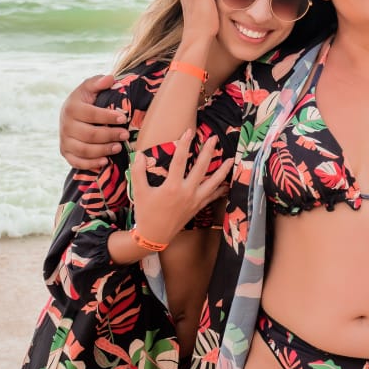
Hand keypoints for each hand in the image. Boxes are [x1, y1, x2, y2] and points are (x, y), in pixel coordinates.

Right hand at [60, 74, 129, 169]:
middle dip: (109, 135)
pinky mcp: (65, 152)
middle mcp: (65, 125)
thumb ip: (98, 82)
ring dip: (103, 150)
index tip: (123, 117)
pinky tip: (105, 161)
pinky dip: (90, 163)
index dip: (108, 117)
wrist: (71, 114)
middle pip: (89, 134)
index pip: (91, 114)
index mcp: (72, 108)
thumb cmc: (85, 100)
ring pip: (84, 150)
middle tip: (125, 135)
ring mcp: (64, 140)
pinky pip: (76, 162)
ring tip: (119, 147)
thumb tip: (110, 78)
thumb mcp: (90, 88)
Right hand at [131, 129, 233, 244]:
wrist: (154, 236)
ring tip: (230, 159)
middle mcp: (186, 192)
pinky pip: (212, 197)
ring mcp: (194, 200)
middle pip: (201, 168)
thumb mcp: (139, 191)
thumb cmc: (145, 213)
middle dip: (208, 152)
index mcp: (172, 186)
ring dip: (222, 171)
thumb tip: (140, 155)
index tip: (189, 131)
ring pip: (213, 183)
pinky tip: (227, 183)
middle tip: (214, 139)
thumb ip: (139, 172)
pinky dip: (220, 189)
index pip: (180, 160)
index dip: (184, 144)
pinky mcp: (198, 207)